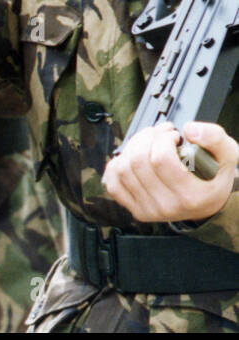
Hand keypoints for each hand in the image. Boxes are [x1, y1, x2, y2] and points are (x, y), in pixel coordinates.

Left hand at [103, 121, 238, 223]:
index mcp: (191, 195)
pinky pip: (113, 183)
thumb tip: (189, 130)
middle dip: (146, 138)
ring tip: (147, 144)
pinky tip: (132, 159)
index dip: (163, 139)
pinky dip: (117, 165)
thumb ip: (214, 138)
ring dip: (132, 148)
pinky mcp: (135, 208)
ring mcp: (149, 210)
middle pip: (138, 161)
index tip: (173, 135)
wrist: (207, 203)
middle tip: (158, 134)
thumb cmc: (213, 178)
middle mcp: (168, 206)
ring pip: (122, 169)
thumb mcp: (226, 155)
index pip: (160, 158)